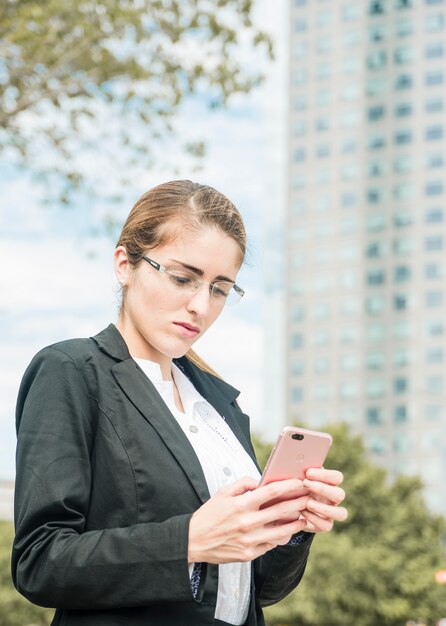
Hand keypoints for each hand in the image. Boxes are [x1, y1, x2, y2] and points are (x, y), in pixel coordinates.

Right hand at [188, 476, 309, 563]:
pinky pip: (271, 545)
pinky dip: (282, 537)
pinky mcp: (249, 554)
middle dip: (298, 502)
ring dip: (296, 523)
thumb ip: (243, 484)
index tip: (300, 482)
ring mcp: (249, 540)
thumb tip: (260, 482)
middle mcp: (247, 522)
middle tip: (310, 497)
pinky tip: (288, 531)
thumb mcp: (223, 493)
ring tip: (304, 516)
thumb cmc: (209, 515)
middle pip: (281, 511)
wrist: (193, 541)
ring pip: (281, 531)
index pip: (271, 492)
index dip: (288, 486)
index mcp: (240, 505)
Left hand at [299, 467, 347, 532]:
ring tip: (308, 503)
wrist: (287, 506)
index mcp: (330, 484)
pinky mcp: (325, 525)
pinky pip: (327, 525)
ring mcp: (331, 513)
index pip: (337, 477)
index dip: (325, 475)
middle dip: (322, 489)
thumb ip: (299, 471)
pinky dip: (315, 519)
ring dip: (324, 508)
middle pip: (340, 494)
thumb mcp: (296, 478)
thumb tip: (294, 464)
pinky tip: (303, 512)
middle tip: (305, 484)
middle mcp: (334, 498)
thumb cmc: (294, 487)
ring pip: (341, 513)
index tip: (308, 473)